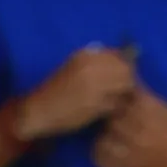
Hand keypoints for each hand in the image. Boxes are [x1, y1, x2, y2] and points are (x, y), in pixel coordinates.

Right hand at [10, 43, 140, 146]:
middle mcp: (92, 67)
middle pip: (126, 70)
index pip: (119, 55)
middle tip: (122, 92)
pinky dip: (116, 108)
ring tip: (115, 101)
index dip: (123, 66)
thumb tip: (124, 60)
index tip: (120, 77)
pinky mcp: (95, 105)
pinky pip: (118, 104)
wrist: (39, 110)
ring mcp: (94, 85)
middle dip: (127, 80)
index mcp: (86, 55)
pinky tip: (107, 111)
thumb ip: (97, 63)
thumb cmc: (57, 89)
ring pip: (126, 86)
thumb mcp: (75, 67)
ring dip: (124, 94)